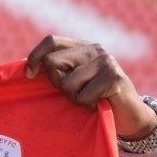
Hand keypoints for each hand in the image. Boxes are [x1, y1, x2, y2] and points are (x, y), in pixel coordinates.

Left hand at [25, 35, 156, 139]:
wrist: (130, 115)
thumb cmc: (95, 97)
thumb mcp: (74, 79)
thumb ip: (58, 70)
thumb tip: (26, 70)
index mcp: (82, 47)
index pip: (51, 41)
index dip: (35, 56)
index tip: (30, 76)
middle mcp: (94, 49)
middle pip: (52, 62)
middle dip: (57, 83)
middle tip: (74, 92)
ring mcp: (105, 61)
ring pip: (66, 83)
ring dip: (73, 98)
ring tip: (89, 99)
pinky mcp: (114, 77)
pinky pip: (82, 96)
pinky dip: (87, 105)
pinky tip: (99, 103)